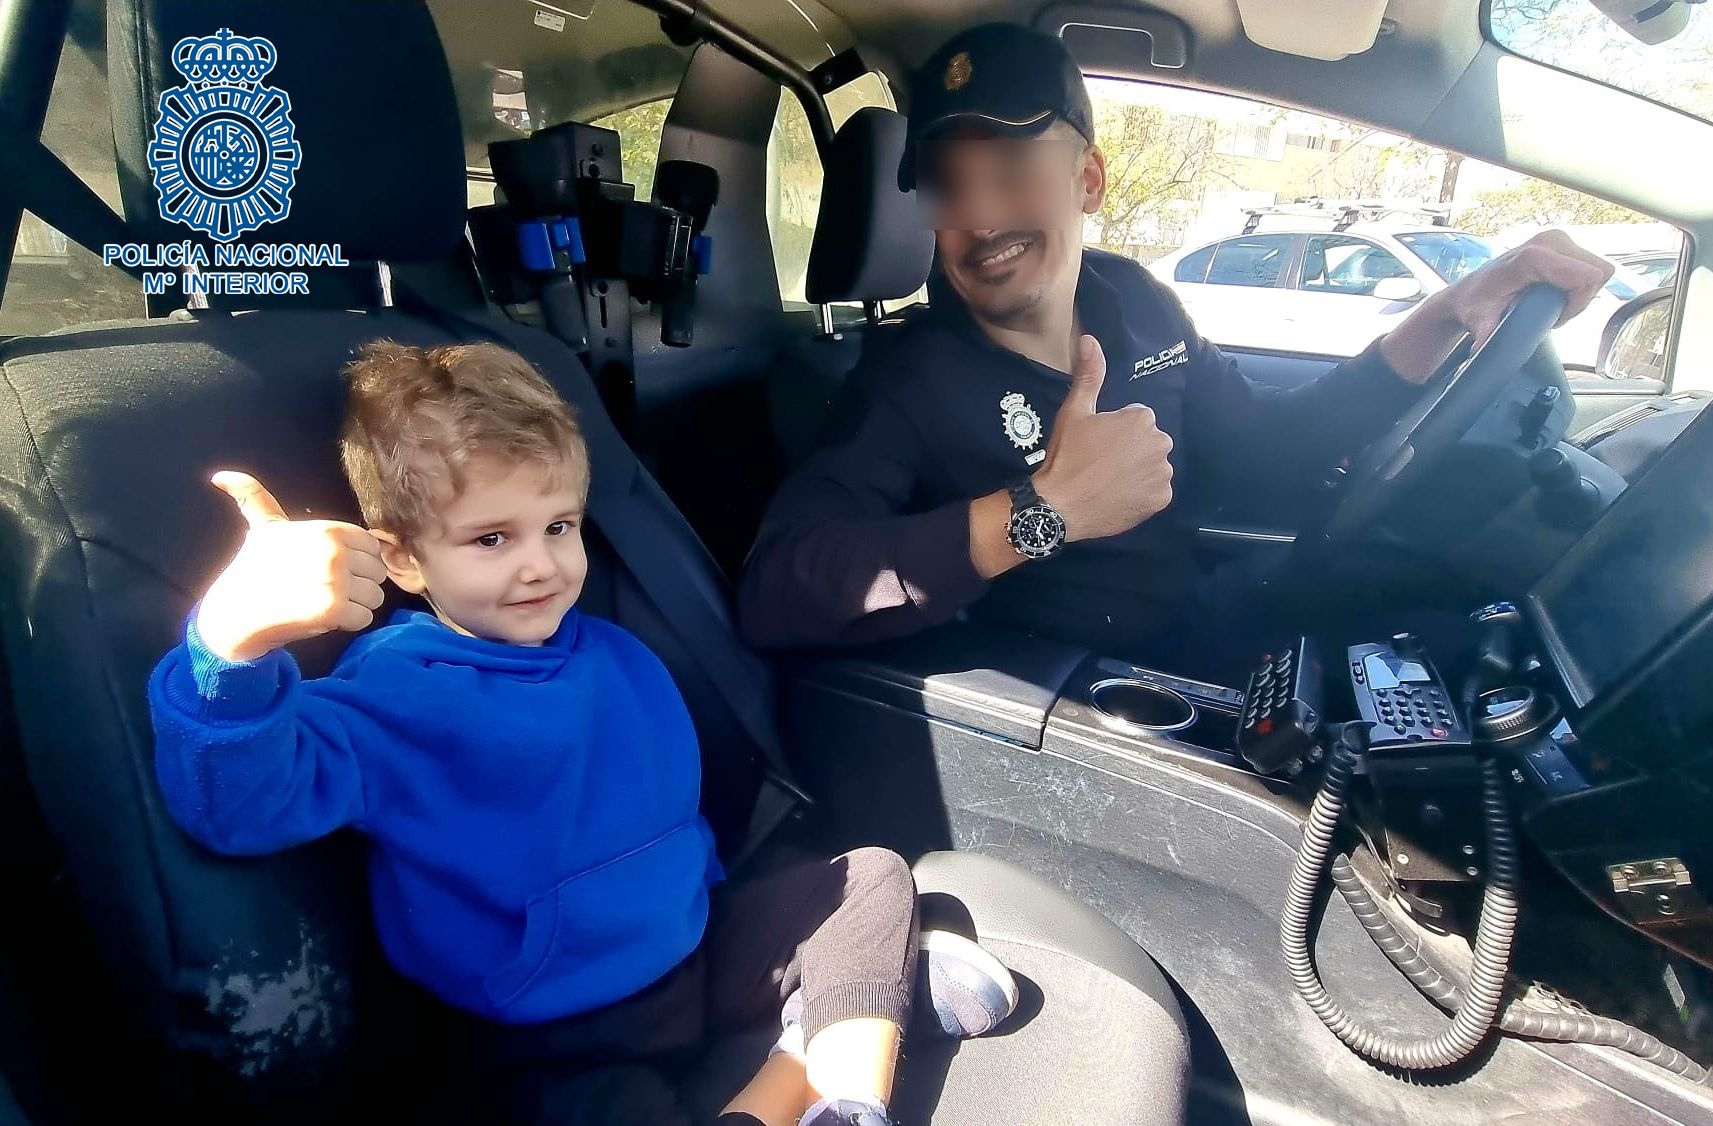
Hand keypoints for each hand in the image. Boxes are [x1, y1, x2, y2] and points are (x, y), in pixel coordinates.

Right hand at [195, 472, 388, 662]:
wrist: (236, 612)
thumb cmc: (254, 570)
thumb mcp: (262, 528)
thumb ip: (255, 497)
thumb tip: (220, 476)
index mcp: (330, 530)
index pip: (372, 548)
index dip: (356, 563)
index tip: (329, 569)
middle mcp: (335, 551)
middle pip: (377, 573)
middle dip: (357, 585)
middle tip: (324, 589)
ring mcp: (336, 580)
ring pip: (374, 597)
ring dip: (354, 606)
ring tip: (323, 603)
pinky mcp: (334, 609)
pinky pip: (364, 618)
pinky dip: (347, 623)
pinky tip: (322, 618)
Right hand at [1033, 335, 1173, 542]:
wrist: (1061, 505)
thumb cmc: (1066, 456)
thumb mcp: (1074, 411)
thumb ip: (1089, 375)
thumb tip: (1090, 339)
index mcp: (1142, 419)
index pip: (1136, 420)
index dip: (1114, 432)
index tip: (1095, 444)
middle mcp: (1160, 443)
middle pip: (1147, 442)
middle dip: (1130, 450)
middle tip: (1100, 464)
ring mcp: (1163, 474)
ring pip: (1153, 466)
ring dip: (1137, 471)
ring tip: (1108, 482)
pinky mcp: (1161, 500)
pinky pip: (1156, 491)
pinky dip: (1142, 494)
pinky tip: (1119, 496)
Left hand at [1381, 230, 1614, 381]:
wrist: (1468, 292)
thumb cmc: (1474, 306)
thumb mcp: (1479, 322)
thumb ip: (1485, 333)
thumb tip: (1481, 348)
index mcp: (1533, 256)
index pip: (1587, 277)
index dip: (1578, 303)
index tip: (1554, 318)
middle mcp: (1549, 240)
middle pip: (1598, 272)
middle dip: (1582, 299)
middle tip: (1553, 312)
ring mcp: (1557, 238)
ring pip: (1598, 270)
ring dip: (1581, 293)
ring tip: (1550, 304)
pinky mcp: (1561, 242)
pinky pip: (1590, 267)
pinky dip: (1579, 285)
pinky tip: (1554, 293)